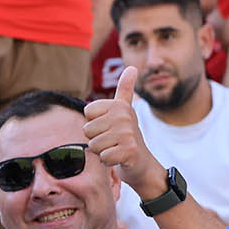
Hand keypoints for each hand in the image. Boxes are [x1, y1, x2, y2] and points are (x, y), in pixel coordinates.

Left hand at [83, 67, 161, 197]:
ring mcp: (128, 134)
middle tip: (112, 139)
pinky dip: (108, 161)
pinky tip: (119, 158)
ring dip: (101, 150)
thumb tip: (132, 67)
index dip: (93, 122)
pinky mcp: (129, 151)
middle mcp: (125, 117)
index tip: (108, 125)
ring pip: (93, 145)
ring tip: (115, 148)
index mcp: (120, 105)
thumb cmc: (125, 134)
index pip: (87, 112)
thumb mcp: (123, 110)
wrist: (141, 161)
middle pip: (87, 130)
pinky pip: (103, 157)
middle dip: (96, 138)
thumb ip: (125, 89)